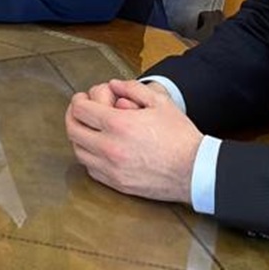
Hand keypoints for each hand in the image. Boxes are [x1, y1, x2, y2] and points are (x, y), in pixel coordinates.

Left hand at [65, 78, 200, 202]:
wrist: (195, 171)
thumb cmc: (180, 137)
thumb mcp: (160, 102)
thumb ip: (133, 88)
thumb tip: (114, 85)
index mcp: (118, 125)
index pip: (80, 110)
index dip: (78, 100)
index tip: (83, 98)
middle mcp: (110, 148)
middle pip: (73, 130)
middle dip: (73, 116)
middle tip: (80, 111)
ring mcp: (112, 169)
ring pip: (79, 152)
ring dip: (79, 137)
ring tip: (89, 129)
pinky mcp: (118, 184)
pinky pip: (91, 170)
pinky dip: (89, 157)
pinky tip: (98, 149)